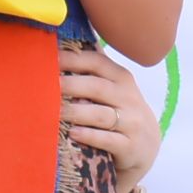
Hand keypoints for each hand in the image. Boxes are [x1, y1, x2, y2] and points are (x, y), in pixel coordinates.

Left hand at [60, 43, 158, 192]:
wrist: (146, 148)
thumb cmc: (120, 112)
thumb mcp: (113, 90)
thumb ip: (92, 71)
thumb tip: (62, 43)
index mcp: (122, 78)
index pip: (97, 62)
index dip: (73, 59)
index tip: (49, 58)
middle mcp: (129, 98)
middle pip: (97, 87)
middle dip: (70, 85)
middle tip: (46, 86)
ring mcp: (132, 123)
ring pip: (101, 115)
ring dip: (75, 112)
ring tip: (53, 112)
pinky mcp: (131, 147)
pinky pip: (108, 140)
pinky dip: (90, 136)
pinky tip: (72, 133)